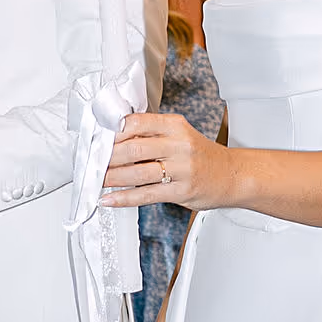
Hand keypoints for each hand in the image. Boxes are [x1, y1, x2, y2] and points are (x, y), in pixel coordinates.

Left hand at [102, 110, 230, 211]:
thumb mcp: (180, 134)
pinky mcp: (181, 191)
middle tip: (89, 162)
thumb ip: (151, 134)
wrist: (232, 175)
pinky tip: (108, 200)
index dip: (111, 131)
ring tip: (94, 180)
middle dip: (106, 157)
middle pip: (133, 149)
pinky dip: (124, 198)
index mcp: (175, 125)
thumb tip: (113, 139)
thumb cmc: (200, 155)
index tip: (95, 138)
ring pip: (137, 173)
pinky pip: (146, 195)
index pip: (137, 122)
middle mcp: (179, 145)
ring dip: (111, 178)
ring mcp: (181, 169)